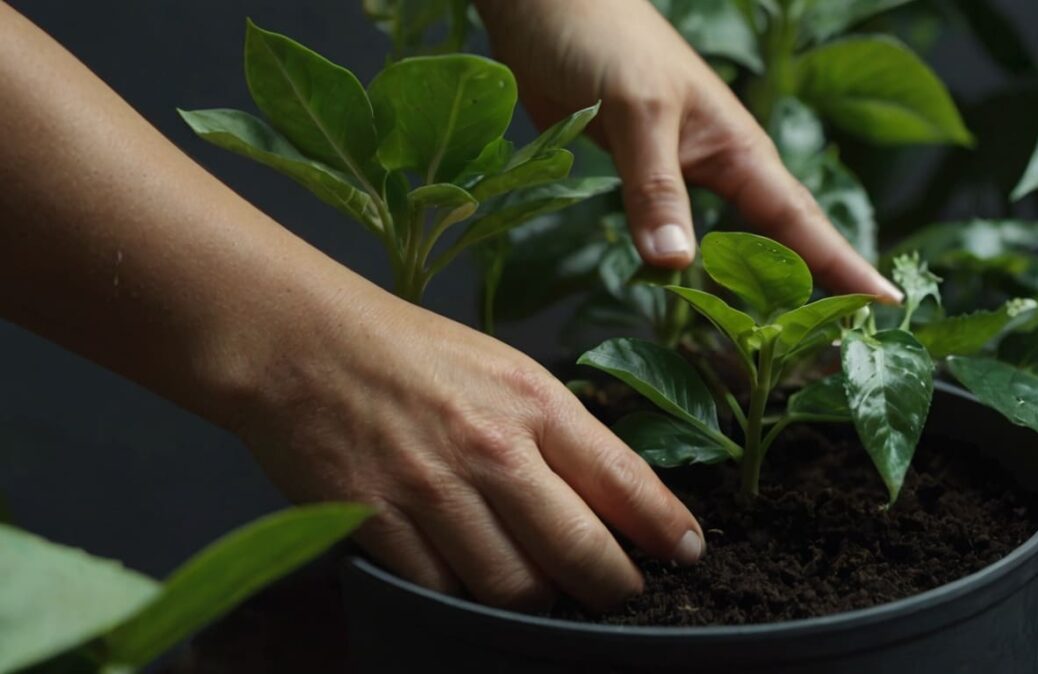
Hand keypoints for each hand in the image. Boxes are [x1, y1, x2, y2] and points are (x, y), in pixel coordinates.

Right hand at [233, 279, 704, 610]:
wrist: (302, 343)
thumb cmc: (411, 354)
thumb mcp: (505, 371)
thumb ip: (560, 433)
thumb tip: (616, 500)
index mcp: (532, 401)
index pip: (625, 479)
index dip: (665, 528)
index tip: (685, 552)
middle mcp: (491, 448)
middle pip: (580, 553)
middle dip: (613, 587)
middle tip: (617, 591)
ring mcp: (432, 490)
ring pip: (514, 589)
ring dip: (535, 599)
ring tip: (536, 585)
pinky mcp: (376, 524)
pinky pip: (440, 593)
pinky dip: (461, 599)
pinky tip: (466, 580)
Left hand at [476, 0, 901, 300]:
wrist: (548, 8)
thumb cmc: (604, 40)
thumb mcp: (636, 111)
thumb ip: (655, 187)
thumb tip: (677, 264)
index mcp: (737, 147)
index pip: (802, 221)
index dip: (843, 265)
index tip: (886, 308)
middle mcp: (718, 165)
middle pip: (776, 241)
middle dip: (808, 291)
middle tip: (836, 348)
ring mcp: (680, 174)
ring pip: (725, 241)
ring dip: (748, 285)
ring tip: (775, 338)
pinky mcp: (638, 178)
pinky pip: (672, 234)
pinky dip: (687, 267)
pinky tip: (691, 293)